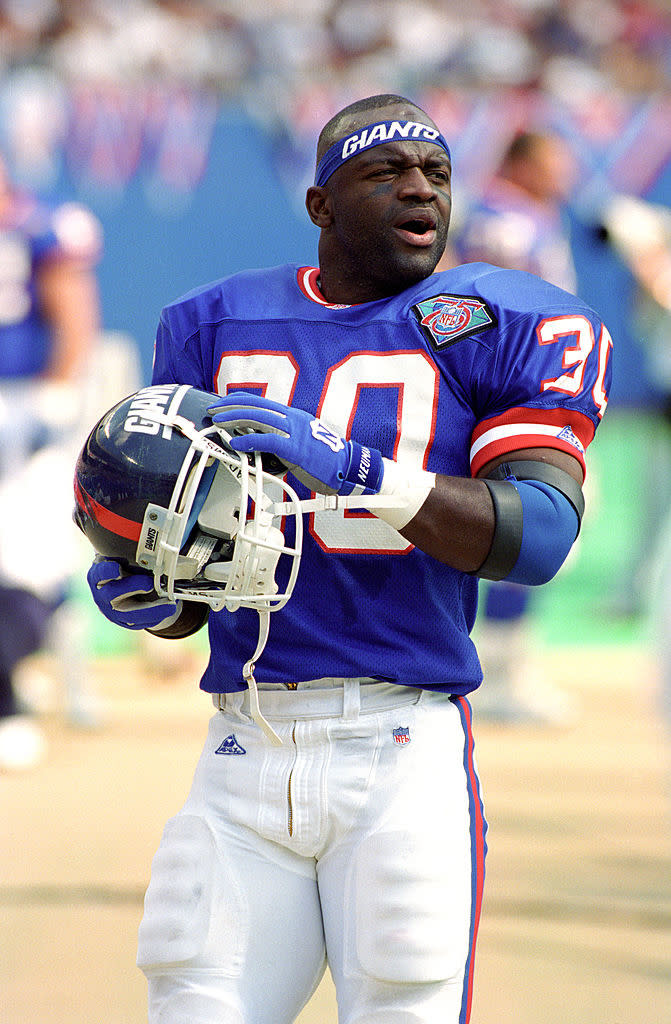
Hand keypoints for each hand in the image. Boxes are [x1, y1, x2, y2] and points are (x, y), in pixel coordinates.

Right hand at [87, 558, 180, 630]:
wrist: (120, 585)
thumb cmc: (122, 567)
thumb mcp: (121, 558)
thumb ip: (132, 556)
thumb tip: (156, 548)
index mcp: (98, 575)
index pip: (99, 573)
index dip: (106, 572)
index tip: (116, 568)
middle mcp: (101, 594)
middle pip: (112, 593)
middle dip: (132, 587)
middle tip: (149, 583)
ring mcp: (111, 610)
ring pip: (128, 614)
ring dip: (151, 610)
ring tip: (170, 604)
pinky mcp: (123, 621)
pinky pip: (139, 623)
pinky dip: (156, 617)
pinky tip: (169, 609)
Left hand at [208, 393, 383, 495]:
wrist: (350, 469)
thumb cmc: (326, 460)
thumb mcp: (302, 442)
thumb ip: (281, 440)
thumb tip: (258, 445)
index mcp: (294, 416)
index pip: (262, 402)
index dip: (240, 400)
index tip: (224, 402)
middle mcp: (293, 419)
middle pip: (257, 406)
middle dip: (232, 406)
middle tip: (214, 410)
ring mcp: (295, 433)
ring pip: (259, 419)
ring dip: (235, 419)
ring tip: (219, 422)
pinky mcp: (296, 449)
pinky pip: (267, 441)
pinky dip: (248, 440)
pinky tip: (236, 443)